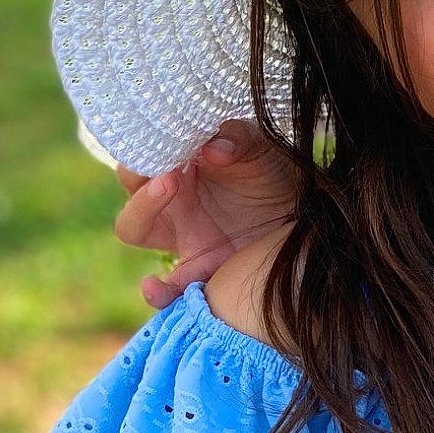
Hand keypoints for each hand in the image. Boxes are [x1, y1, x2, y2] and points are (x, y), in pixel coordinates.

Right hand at [114, 123, 296, 306]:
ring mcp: (182, 236)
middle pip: (129, 183)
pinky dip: (157, 292)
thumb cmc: (271, 174)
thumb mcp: (261, 149)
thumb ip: (238, 140)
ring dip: (140, 213)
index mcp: (176, 169)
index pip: (140, 158)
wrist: (304, 213)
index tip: (167, 148)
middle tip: (169, 174)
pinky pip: (169, 287)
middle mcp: (171, 202)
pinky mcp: (200, 268)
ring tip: (164, 191)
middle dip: (140, 179)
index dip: (143, 152)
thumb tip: (212, 147)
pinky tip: (153, 287)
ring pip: (135, 229)